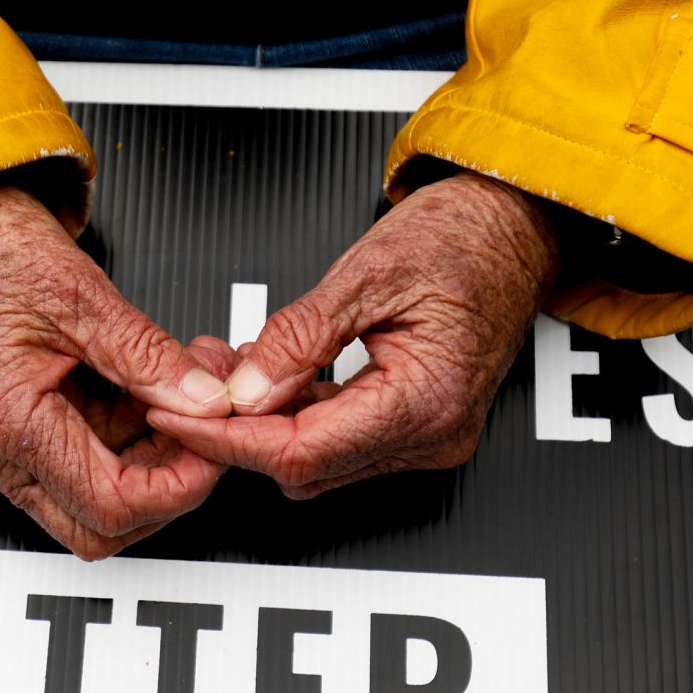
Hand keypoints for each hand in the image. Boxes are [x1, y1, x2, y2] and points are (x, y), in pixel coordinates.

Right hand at [0, 185, 236, 558]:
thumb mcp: (83, 296)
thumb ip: (150, 359)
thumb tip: (206, 402)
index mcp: (4, 419)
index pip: (108, 503)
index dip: (177, 486)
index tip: (214, 448)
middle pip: (97, 527)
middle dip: (166, 491)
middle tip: (207, 438)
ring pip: (93, 501)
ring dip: (151, 462)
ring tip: (186, 399)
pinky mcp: (12, 433)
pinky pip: (80, 463)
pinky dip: (128, 440)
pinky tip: (155, 394)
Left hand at [147, 172, 558, 497]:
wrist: (515, 227)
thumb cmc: (461, 238)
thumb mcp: (366, 273)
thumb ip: (299, 337)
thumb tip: (244, 389)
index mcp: (426, 401)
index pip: (302, 450)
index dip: (228, 438)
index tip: (177, 416)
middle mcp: (432, 436)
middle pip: (305, 465)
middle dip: (239, 431)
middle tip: (192, 384)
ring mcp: (427, 438)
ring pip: (316, 461)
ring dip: (265, 423)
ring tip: (230, 369)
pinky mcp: (416, 428)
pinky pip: (338, 440)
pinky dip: (296, 413)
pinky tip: (271, 374)